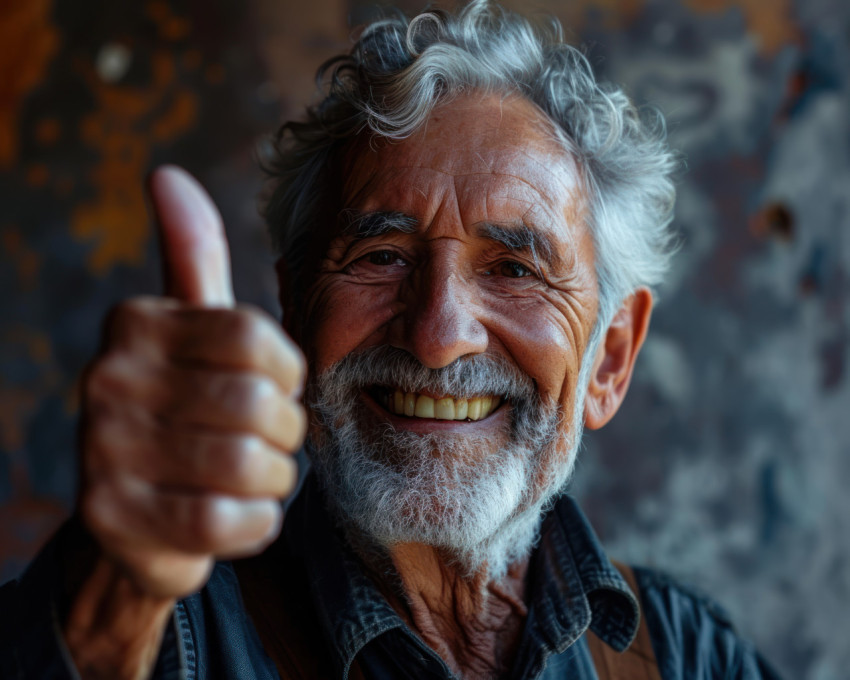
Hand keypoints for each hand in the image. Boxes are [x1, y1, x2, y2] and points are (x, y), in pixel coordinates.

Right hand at [78, 166, 305, 598]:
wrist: (142, 512)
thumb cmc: (188, 405)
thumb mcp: (193, 330)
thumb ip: (192, 256)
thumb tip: (165, 174)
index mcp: (135, 323)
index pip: (255, 338)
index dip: (289, 373)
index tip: (280, 388)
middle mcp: (106, 378)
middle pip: (256, 403)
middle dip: (285, 432)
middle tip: (272, 441)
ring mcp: (101, 449)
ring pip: (246, 465)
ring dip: (274, 478)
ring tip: (257, 475)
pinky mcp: (110, 517)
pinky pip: (224, 522)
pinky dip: (255, 523)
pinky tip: (240, 513)